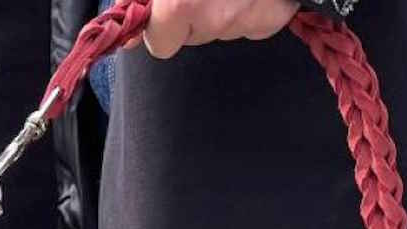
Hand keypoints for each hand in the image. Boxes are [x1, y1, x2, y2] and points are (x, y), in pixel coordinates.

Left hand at [136, 0, 300, 58]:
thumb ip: (142, 3)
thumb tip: (129, 39)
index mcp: (182, 5)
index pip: (162, 47)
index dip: (163, 29)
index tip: (168, 13)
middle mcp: (215, 18)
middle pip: (195, 37)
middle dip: (196, 15)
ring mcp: (249, 19)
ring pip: (225, 29)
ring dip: (225, 9)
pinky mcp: (276, 16)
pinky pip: (255, 24)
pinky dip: (254, 8)